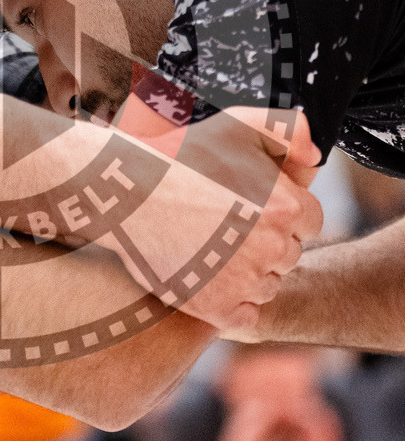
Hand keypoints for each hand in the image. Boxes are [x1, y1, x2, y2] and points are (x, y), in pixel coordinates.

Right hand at [143, 107, 321, 329]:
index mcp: (285, 206)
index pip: (309, 221)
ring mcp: (244, 281)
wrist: (124, 191)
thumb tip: (316, 159)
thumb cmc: (180, 154)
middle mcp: (271, 247)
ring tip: (209, 247)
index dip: (280, 212)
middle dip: (264, 242)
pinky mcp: (217, 308)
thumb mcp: (238, 124)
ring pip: (268, 286)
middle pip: (288, 255)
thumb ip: (291, 131)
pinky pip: (246, 316)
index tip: (247, 204)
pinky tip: (206, 276)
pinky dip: (231, 303)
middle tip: (222, 224)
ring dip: (249, 273)